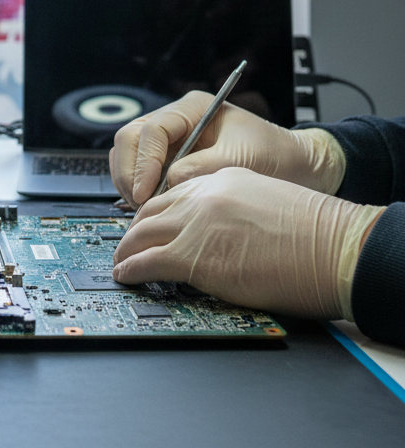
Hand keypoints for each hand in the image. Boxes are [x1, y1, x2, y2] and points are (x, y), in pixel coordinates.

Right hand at [109, 91, 345, 206]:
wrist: (298, 167)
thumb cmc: (276, 156)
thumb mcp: (242, 161)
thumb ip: (202, 168)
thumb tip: (168, 181)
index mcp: (192, 109)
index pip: (151, 130)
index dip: (144, 162)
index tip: (146, 192)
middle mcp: (175, 120)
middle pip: (129, 139)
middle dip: (130, 172)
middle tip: (140, 204)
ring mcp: (170, 140)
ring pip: (128, 155)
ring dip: (131, 182)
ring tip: (146, 209)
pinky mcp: (170, 161)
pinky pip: (140, 172)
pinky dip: (139, 190)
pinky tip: (153, 208)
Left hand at [112, 168, 382, 318]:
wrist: (332, 247)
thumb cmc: (314, 232)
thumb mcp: (265, 200)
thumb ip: (233, 207)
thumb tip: (219, 230)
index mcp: (221, 179)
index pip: (175, 191)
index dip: (158, 210)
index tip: (150, 223)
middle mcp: (201, 196)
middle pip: (151, 209)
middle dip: (136, 228)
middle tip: (129, 242)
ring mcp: (194, 224)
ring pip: (142, 233)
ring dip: (127, 248)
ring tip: (121, 261)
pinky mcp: (192, 256)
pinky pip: (148, 260)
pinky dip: (131, 268)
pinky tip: (126, 275)